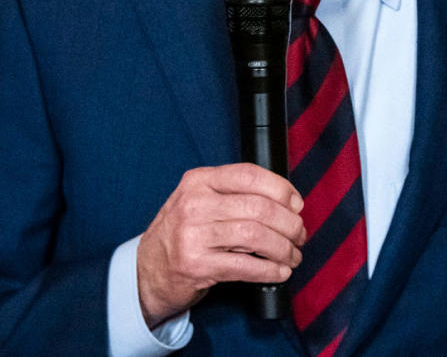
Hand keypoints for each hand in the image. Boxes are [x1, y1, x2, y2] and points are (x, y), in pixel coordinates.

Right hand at [136, 163, 305, 327]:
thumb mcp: (199, 200)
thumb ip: (234, 194)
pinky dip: (270, 270)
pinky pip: (246, 266)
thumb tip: (287, 201)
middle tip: (299, 235)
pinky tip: (279, 271)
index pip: (249, 175)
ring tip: (292, 255)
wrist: (147, 270)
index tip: (296, 204)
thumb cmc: (181, 232)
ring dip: (283, 248)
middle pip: (258, 208)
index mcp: (198, 181)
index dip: (281, 189)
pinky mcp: (196, 266)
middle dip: (289, 224)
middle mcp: (194, 204)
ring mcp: (192, 236)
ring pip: (256, 236)